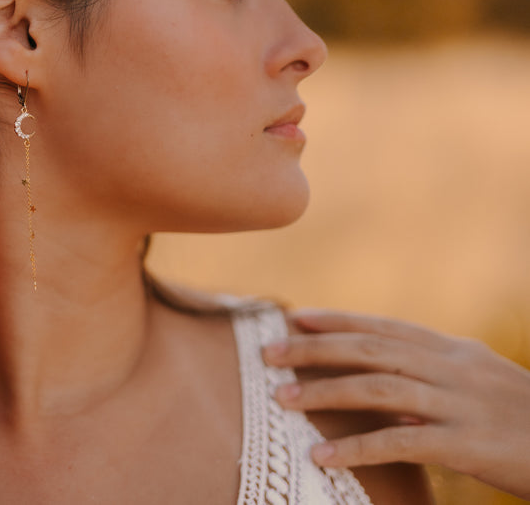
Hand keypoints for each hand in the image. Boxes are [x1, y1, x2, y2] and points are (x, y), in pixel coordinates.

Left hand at [263, 309, 529, 499]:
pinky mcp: (468, 445)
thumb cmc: (526, 421)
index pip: (383, 326)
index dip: (337, 320)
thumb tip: (380, 377)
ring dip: (324, 392)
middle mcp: (453, 367)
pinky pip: (400, 442)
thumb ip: (433, 373)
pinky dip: (357, 448)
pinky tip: (321, 457)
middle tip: (268, 353)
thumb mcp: (481, 383)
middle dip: (314, 349)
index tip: (295, 317)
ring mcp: (461, 404)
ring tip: (280, 398)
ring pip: (377, 387)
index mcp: (454, 350)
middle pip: (369, 349)